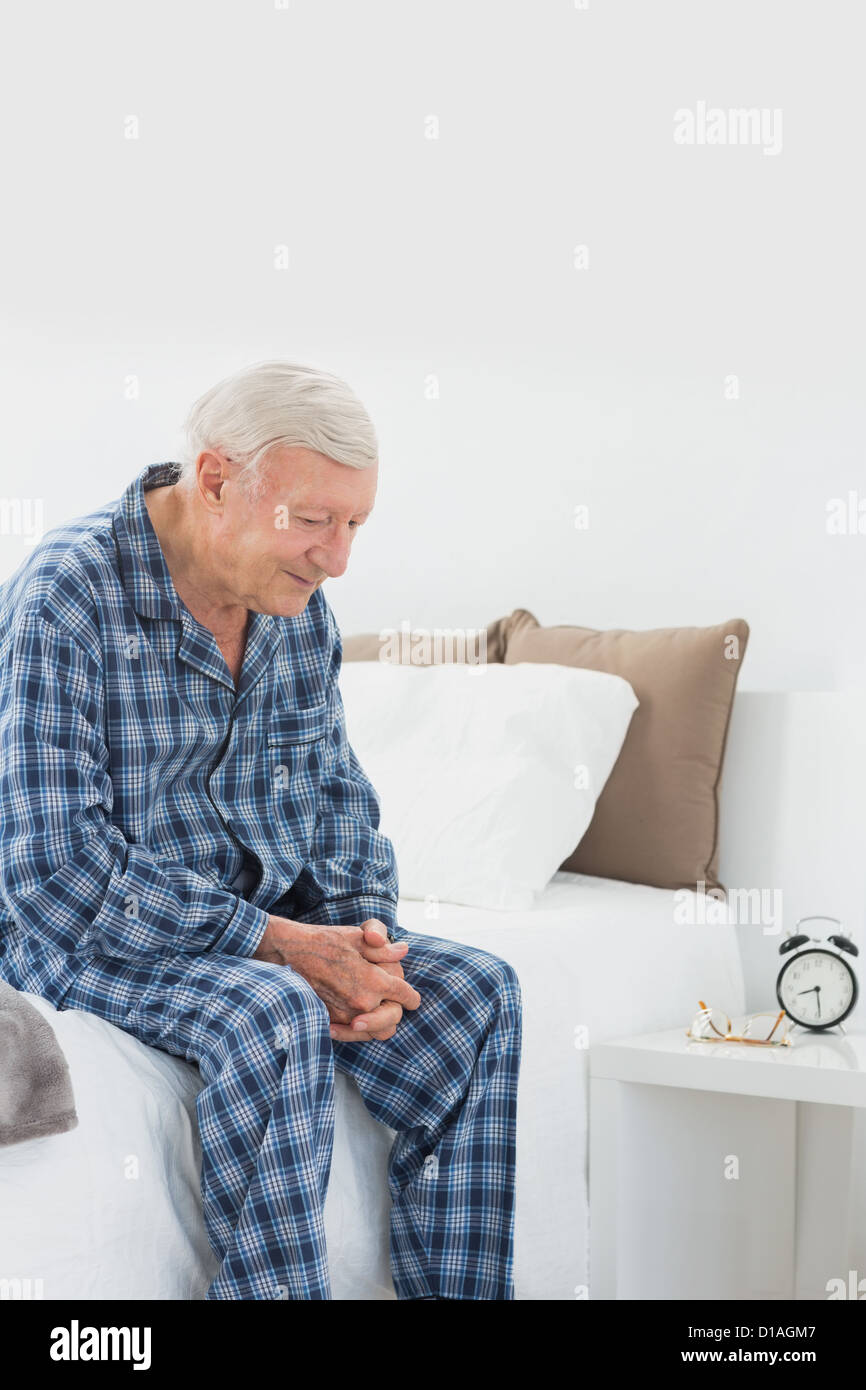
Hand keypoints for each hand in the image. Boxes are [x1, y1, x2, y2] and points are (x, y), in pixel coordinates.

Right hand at [253, 915, 419, 1041]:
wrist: (287, 953)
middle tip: (392, 1001)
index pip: (405, 996)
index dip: (412, 996)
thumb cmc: (323, 940)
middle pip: (393, 1020)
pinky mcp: (329, 1021)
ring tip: (374, 1009)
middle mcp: (362, 1002)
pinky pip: (353, 1034)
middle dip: (396, 1010)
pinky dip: (357, 1028)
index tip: (412, 998)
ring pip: (375, 1032)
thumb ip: (383, 949)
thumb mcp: (356, 937)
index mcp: (373, 981)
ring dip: (378, 1022)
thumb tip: (402, 951)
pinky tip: (354, 1016)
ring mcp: (345, 1015)